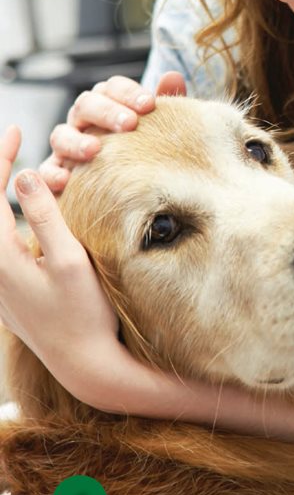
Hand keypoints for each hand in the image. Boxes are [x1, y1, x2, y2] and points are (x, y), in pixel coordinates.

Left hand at [1, 126, 125, 404]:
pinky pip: (0, 241)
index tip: (15, 130)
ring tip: (12, 166)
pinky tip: (22, 207)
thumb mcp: (70, 261)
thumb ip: (47, 216)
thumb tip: (24, 176)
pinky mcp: (8, 290)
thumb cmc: (83, 314)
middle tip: (11, 141)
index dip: (0, 159)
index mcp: (0, 258)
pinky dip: (6, 215)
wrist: (84, 364)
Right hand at [39, 71, 186, 192]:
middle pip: (86, 104)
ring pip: (61, 135)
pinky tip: (65, 180)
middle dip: (106, 111)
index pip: (113, 87)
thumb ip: (165, 101)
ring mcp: (67, 144)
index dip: (129, 92)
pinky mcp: (57, 171)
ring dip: (76, 141)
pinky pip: (47, 170)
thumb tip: (173, 75)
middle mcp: (84, 120)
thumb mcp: (156, 126)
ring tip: (95, 150)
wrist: (124, 185)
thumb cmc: (143, 147)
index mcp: (108, 103)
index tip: (149, 104)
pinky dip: (52, 174)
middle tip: (129, 124)